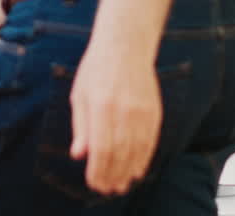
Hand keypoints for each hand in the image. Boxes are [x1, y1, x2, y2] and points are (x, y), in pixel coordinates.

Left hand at [69, 42, 160, 195]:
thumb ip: (80, 126)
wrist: (125, 45)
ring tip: (120, 185)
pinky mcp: (154, 111)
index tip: (93, 183)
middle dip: (112, 175)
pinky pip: (150, 141)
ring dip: (128, 172)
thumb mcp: (79, 94)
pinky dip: (143, 159)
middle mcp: (123, 110)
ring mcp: (142, 111)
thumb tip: (79, 155)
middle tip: (107, 189)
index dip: (98, 171)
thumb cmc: (96, 69)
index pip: (101, 149)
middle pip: (120, 154)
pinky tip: (136, 170)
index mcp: (101, 106)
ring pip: (137, 151)